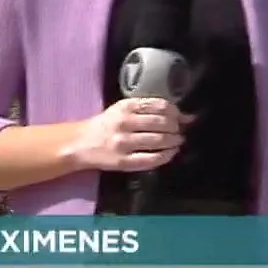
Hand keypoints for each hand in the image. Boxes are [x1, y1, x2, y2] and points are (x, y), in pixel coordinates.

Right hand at [66, 97, 193, 171]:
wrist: (81, 144)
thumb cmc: (107, 124)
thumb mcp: (124, 109)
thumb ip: (151, 110)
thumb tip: (186, 116)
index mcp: (126, 106)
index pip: (160, 106)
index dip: (176, 112)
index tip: (182, 118)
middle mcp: (125, 123)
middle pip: (162, 123)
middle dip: (177, 128)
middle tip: (180, 131)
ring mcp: (123, 143)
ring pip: (158, 140)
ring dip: (174, 141)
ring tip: (178, 141)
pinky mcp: (123, 161)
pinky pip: (150, 159)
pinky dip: (166, 156)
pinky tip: (171, 153)